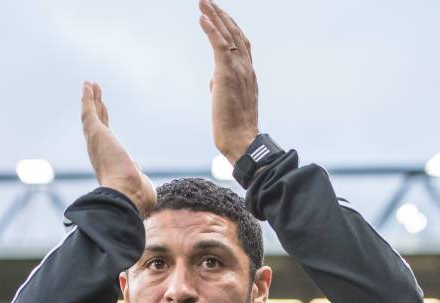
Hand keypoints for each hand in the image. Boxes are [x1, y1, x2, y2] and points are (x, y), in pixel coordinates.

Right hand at [81, 81, 156, 214]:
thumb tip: (143, 180)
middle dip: (97, 108)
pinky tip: (87, 86)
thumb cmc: (136, 196)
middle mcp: (100, 152)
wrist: (126, 194)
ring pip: (92, 117)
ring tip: (91, 85)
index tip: (104, 112)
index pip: (106, 140)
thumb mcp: (140, 184)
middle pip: (97, 125)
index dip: (105, 125)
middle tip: (95, 94)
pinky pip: (89, 113)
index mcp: (110, 163)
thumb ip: (139, 178)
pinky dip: (87, 99)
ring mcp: (97, 143)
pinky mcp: (96, 134)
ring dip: (91, 100)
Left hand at [199, 0, 257, 165]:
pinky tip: (202, 18)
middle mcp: (246, 69)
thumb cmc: (234, 128)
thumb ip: (222, 87)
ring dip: (215, 16)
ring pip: (227, 36)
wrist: (242, 140)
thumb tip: (214, 80)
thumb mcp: (228, 103)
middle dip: (221, 16)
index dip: (231, 28)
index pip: (241, 45)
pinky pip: (219, 46)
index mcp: (248, 75)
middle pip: (235, 34)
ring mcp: (239, 71)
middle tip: (209, 1)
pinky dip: (211, 30)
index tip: (220, 16)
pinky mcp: (227, 75)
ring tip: (203, 2)